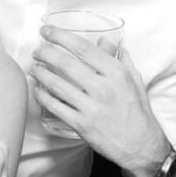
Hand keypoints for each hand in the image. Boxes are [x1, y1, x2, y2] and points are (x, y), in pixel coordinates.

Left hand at [31, 26, 168, 176]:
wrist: (141, 145)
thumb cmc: (137, 111)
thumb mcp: (134, 79)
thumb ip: (119, 58)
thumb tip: (106, 40)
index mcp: (116, 72)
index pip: (82, 48)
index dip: (61, 37)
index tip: (48, 31)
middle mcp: (102, 87)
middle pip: (65, 63)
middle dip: (46, 53)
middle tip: (38, 50)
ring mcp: (90, 107)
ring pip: (56, 85)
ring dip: (40, 74)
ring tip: (34, 68)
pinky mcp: (81, 125)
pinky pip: (55, 107)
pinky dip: (43, 96)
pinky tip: (37, 90)